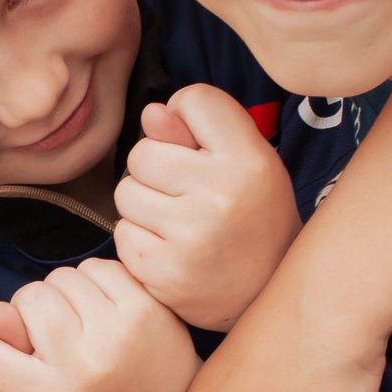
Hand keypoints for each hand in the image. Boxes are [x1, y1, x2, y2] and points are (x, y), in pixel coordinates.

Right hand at [0, 259, 199, 391]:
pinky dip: (92, 282)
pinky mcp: (146, 306)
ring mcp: (118, 331)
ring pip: (61, 277)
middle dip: (32, 311)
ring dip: (63, 293)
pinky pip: (96, 267)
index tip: (15, 358)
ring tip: (81, 324)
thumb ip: (10, 361)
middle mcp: (85, 365)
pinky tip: (104, 309)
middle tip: (56, 338)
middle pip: (27, 299)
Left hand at [113, 86, 302, 332]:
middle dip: (155, 169)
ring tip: (176, 221)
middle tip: (185, 193)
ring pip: (125, 193)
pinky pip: (122, 233)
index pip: (194, 99)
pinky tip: (168, 248)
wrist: (268, 292)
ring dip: (142, 204)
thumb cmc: (252, 215)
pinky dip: (138, 239)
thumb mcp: (245, 163)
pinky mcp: (165, 273)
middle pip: (143, 151)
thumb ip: (199, 130)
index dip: (187, 118)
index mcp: (248, 160)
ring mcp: (190, 237)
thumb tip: (151, 112)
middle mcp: (221, 195)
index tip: (198, 145)